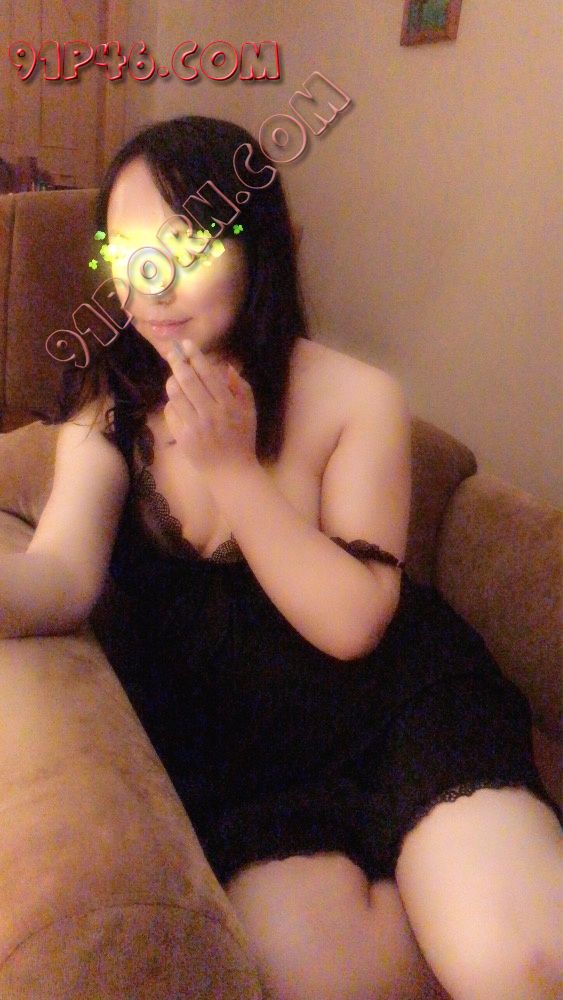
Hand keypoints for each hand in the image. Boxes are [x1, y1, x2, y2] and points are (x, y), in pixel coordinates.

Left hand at [163, 338, 257, 473]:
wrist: (231, 472)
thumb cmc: (242, 439)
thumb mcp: (249, 411)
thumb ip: (241, 387)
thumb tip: (225, 367)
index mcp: (228, 405)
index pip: (207, 374)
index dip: (195, 356)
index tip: (187, 344)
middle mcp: (210, 413)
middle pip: (187, 380)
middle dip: (177, 362)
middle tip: (172, 352)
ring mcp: (194, 426)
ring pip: (175, 394)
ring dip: (172, 381)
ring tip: (175, 378)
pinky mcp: (182, 437)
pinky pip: (170, 412)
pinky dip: (172, 404)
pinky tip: (178, 404)